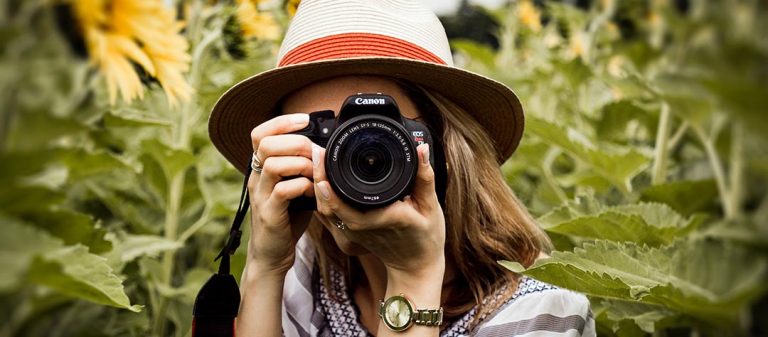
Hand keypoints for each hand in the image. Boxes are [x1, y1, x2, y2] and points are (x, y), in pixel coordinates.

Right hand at [247, 113, 314, 275]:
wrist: (272, 254)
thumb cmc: (287, 218)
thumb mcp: (294, 186)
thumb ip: (303, 168)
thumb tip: (325, 148)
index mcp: (261, 168)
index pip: (259, 133)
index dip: (281, 122)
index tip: (304, 119)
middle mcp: (256, 179)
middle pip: (265, 144)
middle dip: (295, 142)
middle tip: (314, 152)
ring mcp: (260, 196)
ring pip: (273, 164)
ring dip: (300, 164)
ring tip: (314, 174)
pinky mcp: (269, 214)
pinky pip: (282, 191)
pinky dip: (302, 186)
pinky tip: (312, 192)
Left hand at [312, 143, 445, 275]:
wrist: (416, 266)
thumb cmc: (426, 237)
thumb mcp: (431, 206)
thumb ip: (424, 177)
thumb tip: (421, 149)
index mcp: (380, 218)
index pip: (345, 203)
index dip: (329, 184)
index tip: (323, 157)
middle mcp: (362, 227)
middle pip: (327, 203)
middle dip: (318, 176)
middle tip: (317, 151)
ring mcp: (353, 233)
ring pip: (325, 209)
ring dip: (318, 185)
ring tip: (318, 160)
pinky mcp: (350, 234)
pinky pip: (330, 214)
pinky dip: (324, 197)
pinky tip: (323, 179)